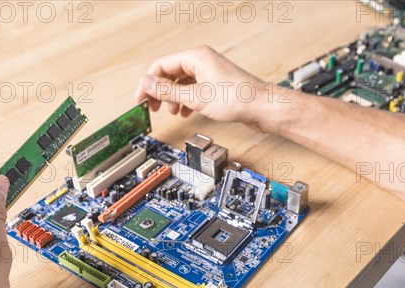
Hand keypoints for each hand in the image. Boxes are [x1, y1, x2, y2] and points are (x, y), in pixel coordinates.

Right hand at [136, 46, 279, 131]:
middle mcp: (203, 61)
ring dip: (174, 97)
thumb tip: (147, 84)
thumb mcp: (196, 97)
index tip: (141, 98)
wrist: (263, 108)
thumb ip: (168, 91)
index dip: (149, 82)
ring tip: (172, 111)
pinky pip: (194, 89)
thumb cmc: (237, 99)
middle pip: (171, 73)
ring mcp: (210, 72)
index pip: (162, 65)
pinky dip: (186, 100)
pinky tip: (186, 112)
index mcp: (196, 57)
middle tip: (153, 107)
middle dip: (160, 91)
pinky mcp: (217, 84)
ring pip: (182, 83)